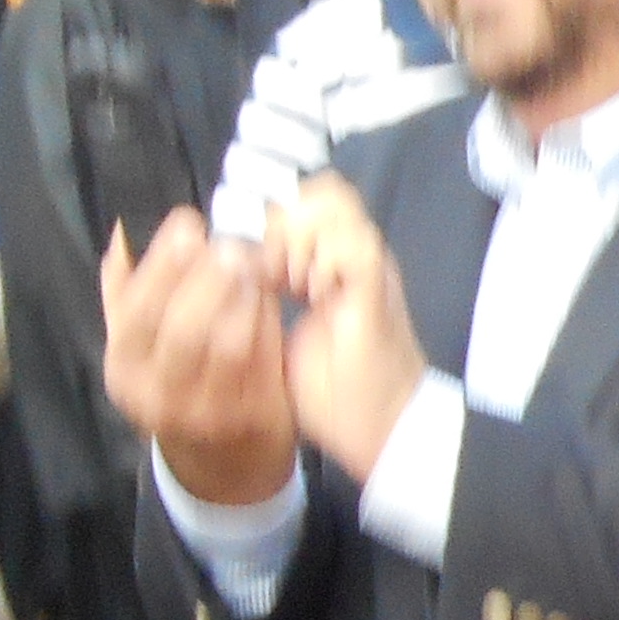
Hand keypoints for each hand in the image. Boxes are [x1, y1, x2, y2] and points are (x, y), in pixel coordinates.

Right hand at [102, 207, 299, 508]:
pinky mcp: (248, 419)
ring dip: (241, 295)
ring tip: (253, 262)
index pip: (136, 309)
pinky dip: (266, 322)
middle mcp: (155, 396)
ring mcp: (204, 413)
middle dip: (208, 277)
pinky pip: (261, 360)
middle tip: (231, 241)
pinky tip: (269, 295)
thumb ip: (125, 289)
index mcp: (122, 367)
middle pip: (180, 328)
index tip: (189, 223)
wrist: (223, 458)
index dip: (163, 263)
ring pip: (224, 344)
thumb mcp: (140, 343)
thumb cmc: (179, 379)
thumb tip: (122, 232)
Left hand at [269, 174, 434, 485]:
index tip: (258, 271)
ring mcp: (370, 267)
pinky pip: (351, 242)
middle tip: (274, 275)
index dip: (274, 222)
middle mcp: (357, 255)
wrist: (381, 429)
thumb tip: (237, 264)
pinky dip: (322, 261)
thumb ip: (268, 293)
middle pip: (322, 190)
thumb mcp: (286, 331)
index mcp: (336, 263)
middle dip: (283, 226)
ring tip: (292, 286)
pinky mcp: (376, 288)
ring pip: (333, 204)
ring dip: (299, 240)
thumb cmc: (334, 390)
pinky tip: (310, 295)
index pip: (307, 200)